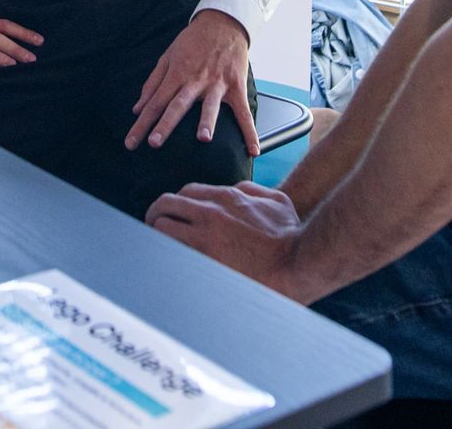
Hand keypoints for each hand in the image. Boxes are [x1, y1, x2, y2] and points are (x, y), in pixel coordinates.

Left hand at [126, 9, 257, 153]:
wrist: (222, 23)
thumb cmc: (192, 41)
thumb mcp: (167, 57)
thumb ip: (152, 84)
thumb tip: (137, 108)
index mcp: (176, 74)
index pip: (155, 102)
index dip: (142, 124)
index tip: (131, 142)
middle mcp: (195, 80)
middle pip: (177, 105)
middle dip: (165, 124)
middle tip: (154, 143)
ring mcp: (217, 84)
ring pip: (210, 105)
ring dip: (206, 121)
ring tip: (203, 138)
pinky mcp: (236, 86)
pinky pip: (243, 112)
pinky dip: (249, 131)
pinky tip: (252, 149)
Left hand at [146, 181, 306, 296]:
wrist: (298, 262)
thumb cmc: (291, 234)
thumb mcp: (276, 200)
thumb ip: (253, 190)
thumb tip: (238, 189)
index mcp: (225, 197)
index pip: (185, 192)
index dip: (176, 203)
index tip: (174, 214)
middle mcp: (210, 213)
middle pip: (165, 205)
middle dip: (155, 215)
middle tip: (153, 225)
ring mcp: (204, 238)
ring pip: (162, 229)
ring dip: (156, 235)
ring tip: (155, 245)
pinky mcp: (204, 261)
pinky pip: (172, 254)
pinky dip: (166, 255)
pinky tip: (166, 262)